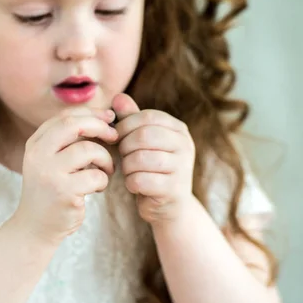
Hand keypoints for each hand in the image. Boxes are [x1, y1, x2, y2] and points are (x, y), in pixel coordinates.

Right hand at [13, 107, 117, 244]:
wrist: (35, 227)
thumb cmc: (52, 189)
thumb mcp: (51, 160)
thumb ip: (69, 140)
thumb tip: (105, 116)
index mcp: (36, 143)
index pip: (65, 116)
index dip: (91, 113)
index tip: (109, 118)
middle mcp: (39, 155)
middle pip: (74, 125)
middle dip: (100, 126)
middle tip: (114, 136)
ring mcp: (50, 174)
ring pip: (88, 150)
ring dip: (105, 158)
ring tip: (106, 169)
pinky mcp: (64, 193)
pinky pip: (95, 176)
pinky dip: (103, 180)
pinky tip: (97, 187)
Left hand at [112, 93, 195, 225]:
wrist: (168, 206)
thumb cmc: (152, 168)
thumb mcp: (143, 141)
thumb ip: (132, 119)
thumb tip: (117, 96)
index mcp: (178, 129)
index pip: (146, 117)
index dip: (125, 126)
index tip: (118, 137)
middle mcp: (185, 146)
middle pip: (143, 136)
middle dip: (125, 146)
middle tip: (124, 156)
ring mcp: (182, 168)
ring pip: (140, 159)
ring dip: (127, 166)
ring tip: (130, 170)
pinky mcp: (173, 190)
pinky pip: (140, 180)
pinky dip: (131, 183)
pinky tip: (135, 185)